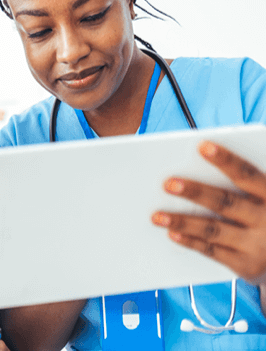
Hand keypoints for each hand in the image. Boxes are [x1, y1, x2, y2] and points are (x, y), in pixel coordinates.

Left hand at [152, 140, 265, 283]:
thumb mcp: (263, 198)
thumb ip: (241, 185)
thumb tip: (195, 167)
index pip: (247, 174)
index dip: (226, 160)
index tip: (202, 147)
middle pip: (225, 202)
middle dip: (195, 192)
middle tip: (168, 183)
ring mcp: (258, 245)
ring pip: (213, 229)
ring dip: (182, 221)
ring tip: (156, 215)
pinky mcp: (246, 265)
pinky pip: (212, 252)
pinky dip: (191, 242)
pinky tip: (172, 233)